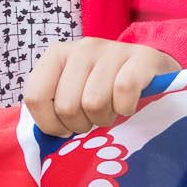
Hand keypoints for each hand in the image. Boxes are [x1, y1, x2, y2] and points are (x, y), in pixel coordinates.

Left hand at [23, 39, 182, 136]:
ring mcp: (112, 50)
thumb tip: (44, 138)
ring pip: (94, 103)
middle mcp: (81, 48)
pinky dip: (126, 108)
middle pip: (66, 106)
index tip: (64, 130)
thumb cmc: (104, 88)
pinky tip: (128, 106)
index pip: (35, 97)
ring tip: (111, 112)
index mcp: (56, 55)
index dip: (49, 124)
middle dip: (80, 125)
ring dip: (104, 119)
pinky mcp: (142, 57)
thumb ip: (53, 107)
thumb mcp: (72, 91)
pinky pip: (124, 92)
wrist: (151, 68)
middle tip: (93, 119)